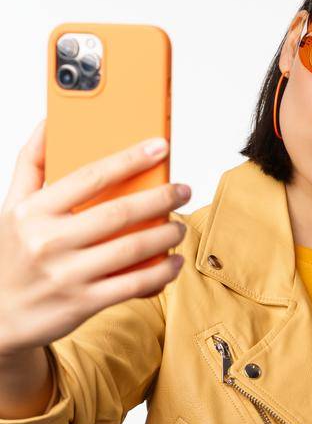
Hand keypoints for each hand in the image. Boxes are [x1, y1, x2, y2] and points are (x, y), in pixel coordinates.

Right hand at [0, 120, 191, 354]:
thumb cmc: (12, 255)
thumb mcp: (12, 207)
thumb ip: (32, 164)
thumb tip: (50, 121)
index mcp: (33, 212)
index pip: (89, 176)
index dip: (130, 159)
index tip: (160, 146)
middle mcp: (48, 241)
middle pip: (119, 212)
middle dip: (161, 198)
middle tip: (183, 190)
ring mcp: (67, 274)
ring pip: (133, 248)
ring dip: (167, 234)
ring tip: (178, 226)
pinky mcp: (83, 303)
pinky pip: (134, 284)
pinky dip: (161, 272)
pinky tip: (173, 262)